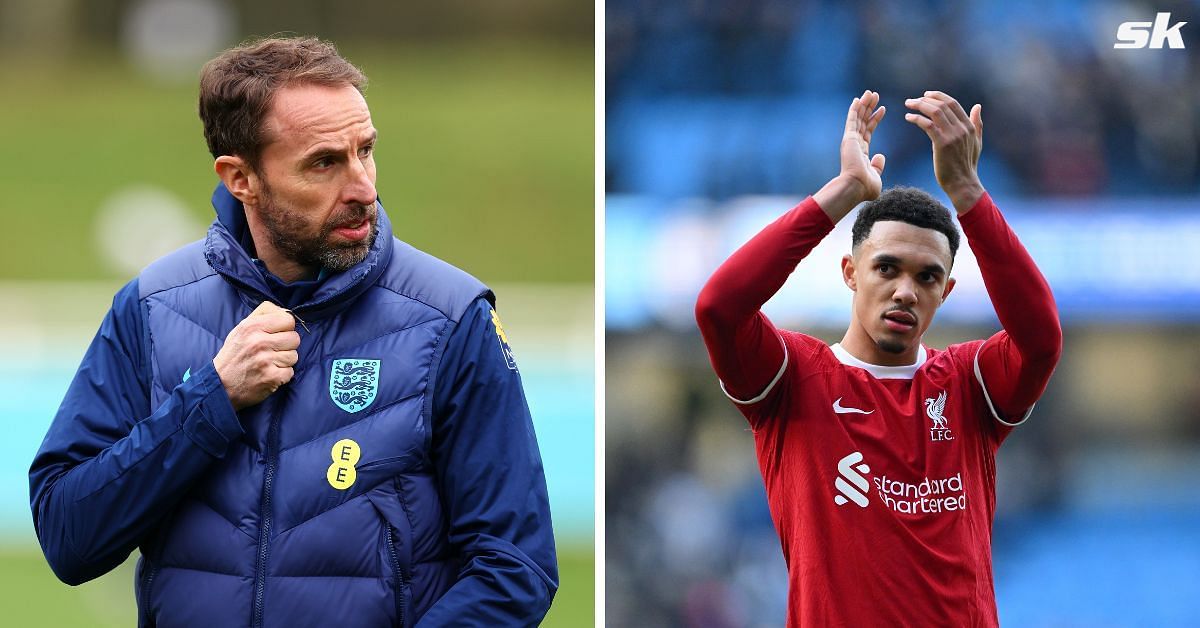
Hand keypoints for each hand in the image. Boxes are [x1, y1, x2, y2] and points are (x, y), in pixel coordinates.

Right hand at [213, 301, 299, 410]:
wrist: (220, 385)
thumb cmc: (233, 355)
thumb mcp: (241, 329)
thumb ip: (263, 315)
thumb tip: (286, 311)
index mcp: (252, 326)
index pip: (288, 319)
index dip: (286, 328)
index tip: (277, 335)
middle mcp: (259, 341)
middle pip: (294, 338)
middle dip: (286, 346)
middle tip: (272, 352)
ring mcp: (266, 360)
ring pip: (294, 355)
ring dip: (284, 361)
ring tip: (268, 363)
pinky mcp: (272, 377)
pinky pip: (290, 372)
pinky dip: (282, 375)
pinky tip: (269, 374)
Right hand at [816, 90, 886, 221]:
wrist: (855, 187)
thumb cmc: (865, 187)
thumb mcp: (876, 176)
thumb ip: (878, 166)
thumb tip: (880, 156)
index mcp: (860, 153)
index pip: (868, 131)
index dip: (875, 119)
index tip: (882, 109)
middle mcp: (854, 145)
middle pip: (862, 121)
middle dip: (868, 108)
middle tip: (874, 95)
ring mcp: (851, 141)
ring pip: (858, 118)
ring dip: (864, 105)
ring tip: (870, 93)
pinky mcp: (849, 138)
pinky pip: (852, 120)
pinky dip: (855, 109)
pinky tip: (859, 99)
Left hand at [904, 91, 984, 212]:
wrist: (963, 183)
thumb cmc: (967, 165)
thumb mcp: (976, 142)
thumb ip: (977, 123)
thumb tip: (977, 106)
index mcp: (969, 126)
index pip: (953, 103)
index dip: (938, 96)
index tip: (926, 94)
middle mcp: (962, 128)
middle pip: (943, 105)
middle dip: (925, 99)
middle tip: (912, 100)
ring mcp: (953, 135)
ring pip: (935, 112)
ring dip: (919, 105)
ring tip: (908, 105)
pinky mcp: (942, 144)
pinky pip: (928, 125)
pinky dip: (917, 118)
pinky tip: (908, 118)